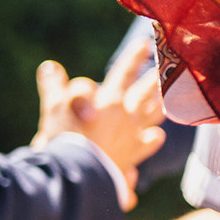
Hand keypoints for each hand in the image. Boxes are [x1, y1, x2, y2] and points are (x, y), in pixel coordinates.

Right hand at [32, 39, 165, 208]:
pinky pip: (145, 147)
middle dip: (156, 80)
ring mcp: (131, 138)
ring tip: (166, 102)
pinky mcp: (129, 158)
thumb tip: (49, 66)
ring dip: (159, 108)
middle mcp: (126, 117)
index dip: (134, 56)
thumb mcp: (54, 108)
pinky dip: (151, 140)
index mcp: (110, 100)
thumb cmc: (65, 139)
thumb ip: (54, 86)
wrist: (78, 177)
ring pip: (151, 119)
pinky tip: (156, 136)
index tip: (145, 42)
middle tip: (171, 69)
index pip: (123, 71)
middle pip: (146, 94)